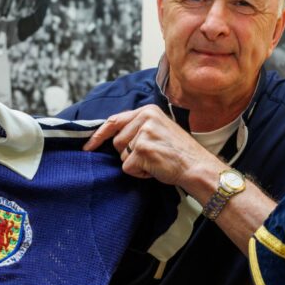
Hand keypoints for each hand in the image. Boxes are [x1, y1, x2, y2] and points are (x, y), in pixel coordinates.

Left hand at [83, 105, 218, 187]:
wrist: (196, 165)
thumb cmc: (179, 152)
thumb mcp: (159, 130)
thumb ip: (138, 128)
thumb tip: (112, 138)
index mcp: (148, 110)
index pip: (114, 120)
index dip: (98, 135)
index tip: (88, 146)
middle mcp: (145, 118)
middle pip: (117, 142)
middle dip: (129, 154)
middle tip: (152, 156)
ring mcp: (143, 134)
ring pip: (122, 156)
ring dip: (135, 164)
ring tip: (155, 161)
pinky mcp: (142, 150)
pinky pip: (128, 167)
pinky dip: (140, 173)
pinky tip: (155, 169)